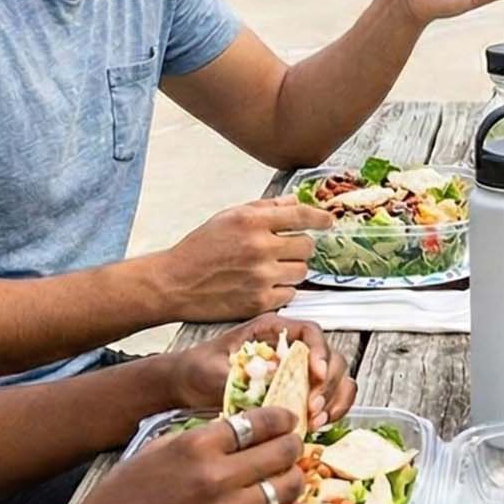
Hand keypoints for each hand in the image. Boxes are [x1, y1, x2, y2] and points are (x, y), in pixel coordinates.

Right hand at [66, 405, 311, 503]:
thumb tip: (238, 429)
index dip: (280, 419)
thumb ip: (198, 438)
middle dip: (292, 445)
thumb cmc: (119, 500)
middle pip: (280, 450)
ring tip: (290, 478)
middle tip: (292, 448)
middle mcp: (216, 475)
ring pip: (287, 486)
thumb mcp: (155, 450)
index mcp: (196, 445)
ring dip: (295, 478)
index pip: (258, 421)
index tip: (286, 421)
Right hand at [158, 199, 331, 321]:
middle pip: (307, 246)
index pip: (300, 214)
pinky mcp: (259, 301)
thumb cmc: (200, 248)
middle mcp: (259, 247)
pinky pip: (290, 294)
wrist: (175, 282)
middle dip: (300, 247)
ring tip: (271, 269)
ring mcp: (260, 276)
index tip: (328, 221)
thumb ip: (264, 208)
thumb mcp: (228, 217)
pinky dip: (282, 291)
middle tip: (285, 250)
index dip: (320, 217)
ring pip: (302, 271)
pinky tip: (264, 286)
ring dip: (292, 270)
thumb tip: (295, 202)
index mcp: (251, 221)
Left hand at [180, 314, 356, 430]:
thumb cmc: (196, 369)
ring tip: (316, 420)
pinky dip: (331, 410)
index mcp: (272, 331)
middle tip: (313, 407)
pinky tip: (317, 424)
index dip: (320, 351)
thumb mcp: (212, 369)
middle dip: (328, 384)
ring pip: (336, 378)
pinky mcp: (298, 391)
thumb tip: (272, 375)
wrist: (186, 385)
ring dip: (333, 400)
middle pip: (331, 357)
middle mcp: (290, 347)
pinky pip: (329, 398)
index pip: (310, 332)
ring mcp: (297, 370)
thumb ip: (240, 373)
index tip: (316, 373)